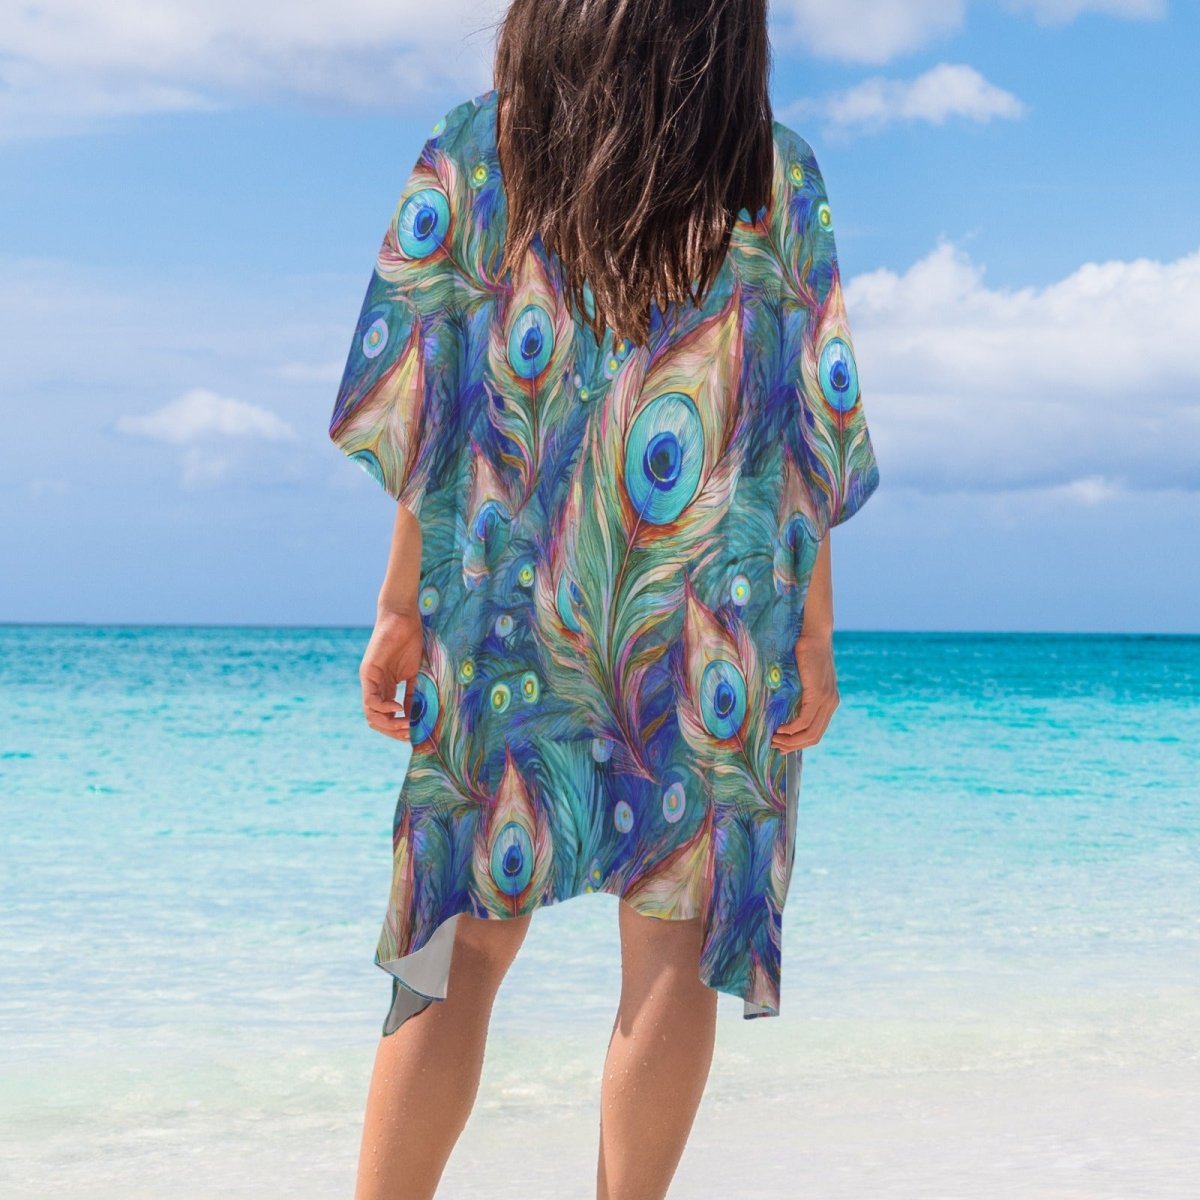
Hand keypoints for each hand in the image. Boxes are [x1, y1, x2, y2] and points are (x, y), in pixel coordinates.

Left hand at [359, 607, 422, 741]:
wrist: (403, 617)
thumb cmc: (411, 641)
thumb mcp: (415, 674)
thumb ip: (413, 695)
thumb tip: (414, 717)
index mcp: (385, 687)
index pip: (385, 716)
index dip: (397, 729)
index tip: (413, 734)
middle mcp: (374, 686)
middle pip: (376, 719)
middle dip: (393, 731)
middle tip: (409, 734)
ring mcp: (370, 680)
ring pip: (371, 713)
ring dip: (389, 723)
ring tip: (406, 724)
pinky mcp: (368, 673)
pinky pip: (371, 700)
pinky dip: (385, 707)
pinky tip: (399, 707)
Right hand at [770, 630, 839, 751]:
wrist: (814, 635)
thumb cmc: (806, 653)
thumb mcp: (805, 679)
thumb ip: (801, 695)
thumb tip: (784, 709)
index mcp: (830, 702)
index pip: (817, 732)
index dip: (800, 743)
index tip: (783, 744)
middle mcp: (831, 704)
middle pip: (814, 736)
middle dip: (794, 746)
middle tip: (776, 746)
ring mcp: (826, 700)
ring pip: (810, 732)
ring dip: (791, 740)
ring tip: (775, 739)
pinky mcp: (818, 695)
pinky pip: (804, 720)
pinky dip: (791, 728)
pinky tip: (780, 728)